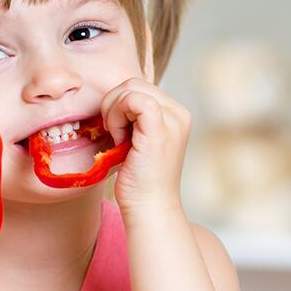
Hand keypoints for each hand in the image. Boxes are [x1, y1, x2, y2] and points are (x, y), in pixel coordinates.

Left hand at [101, 78, 190, 215]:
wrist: (149, 207)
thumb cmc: (138, 180)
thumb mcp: (136, 140)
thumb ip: (132, 118)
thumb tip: (111, 98)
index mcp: (175, 115)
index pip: (139, 87)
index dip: (118, 103)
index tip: (115, 130)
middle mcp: (179, 114)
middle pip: (133, 83)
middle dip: (113, 104)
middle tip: (112, 133)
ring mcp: (173, 120)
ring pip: (131, 88)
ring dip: (113, 111)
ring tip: (117, 138)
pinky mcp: (160, 128)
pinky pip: (134, 99)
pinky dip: (117, 114)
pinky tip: (119, 138)